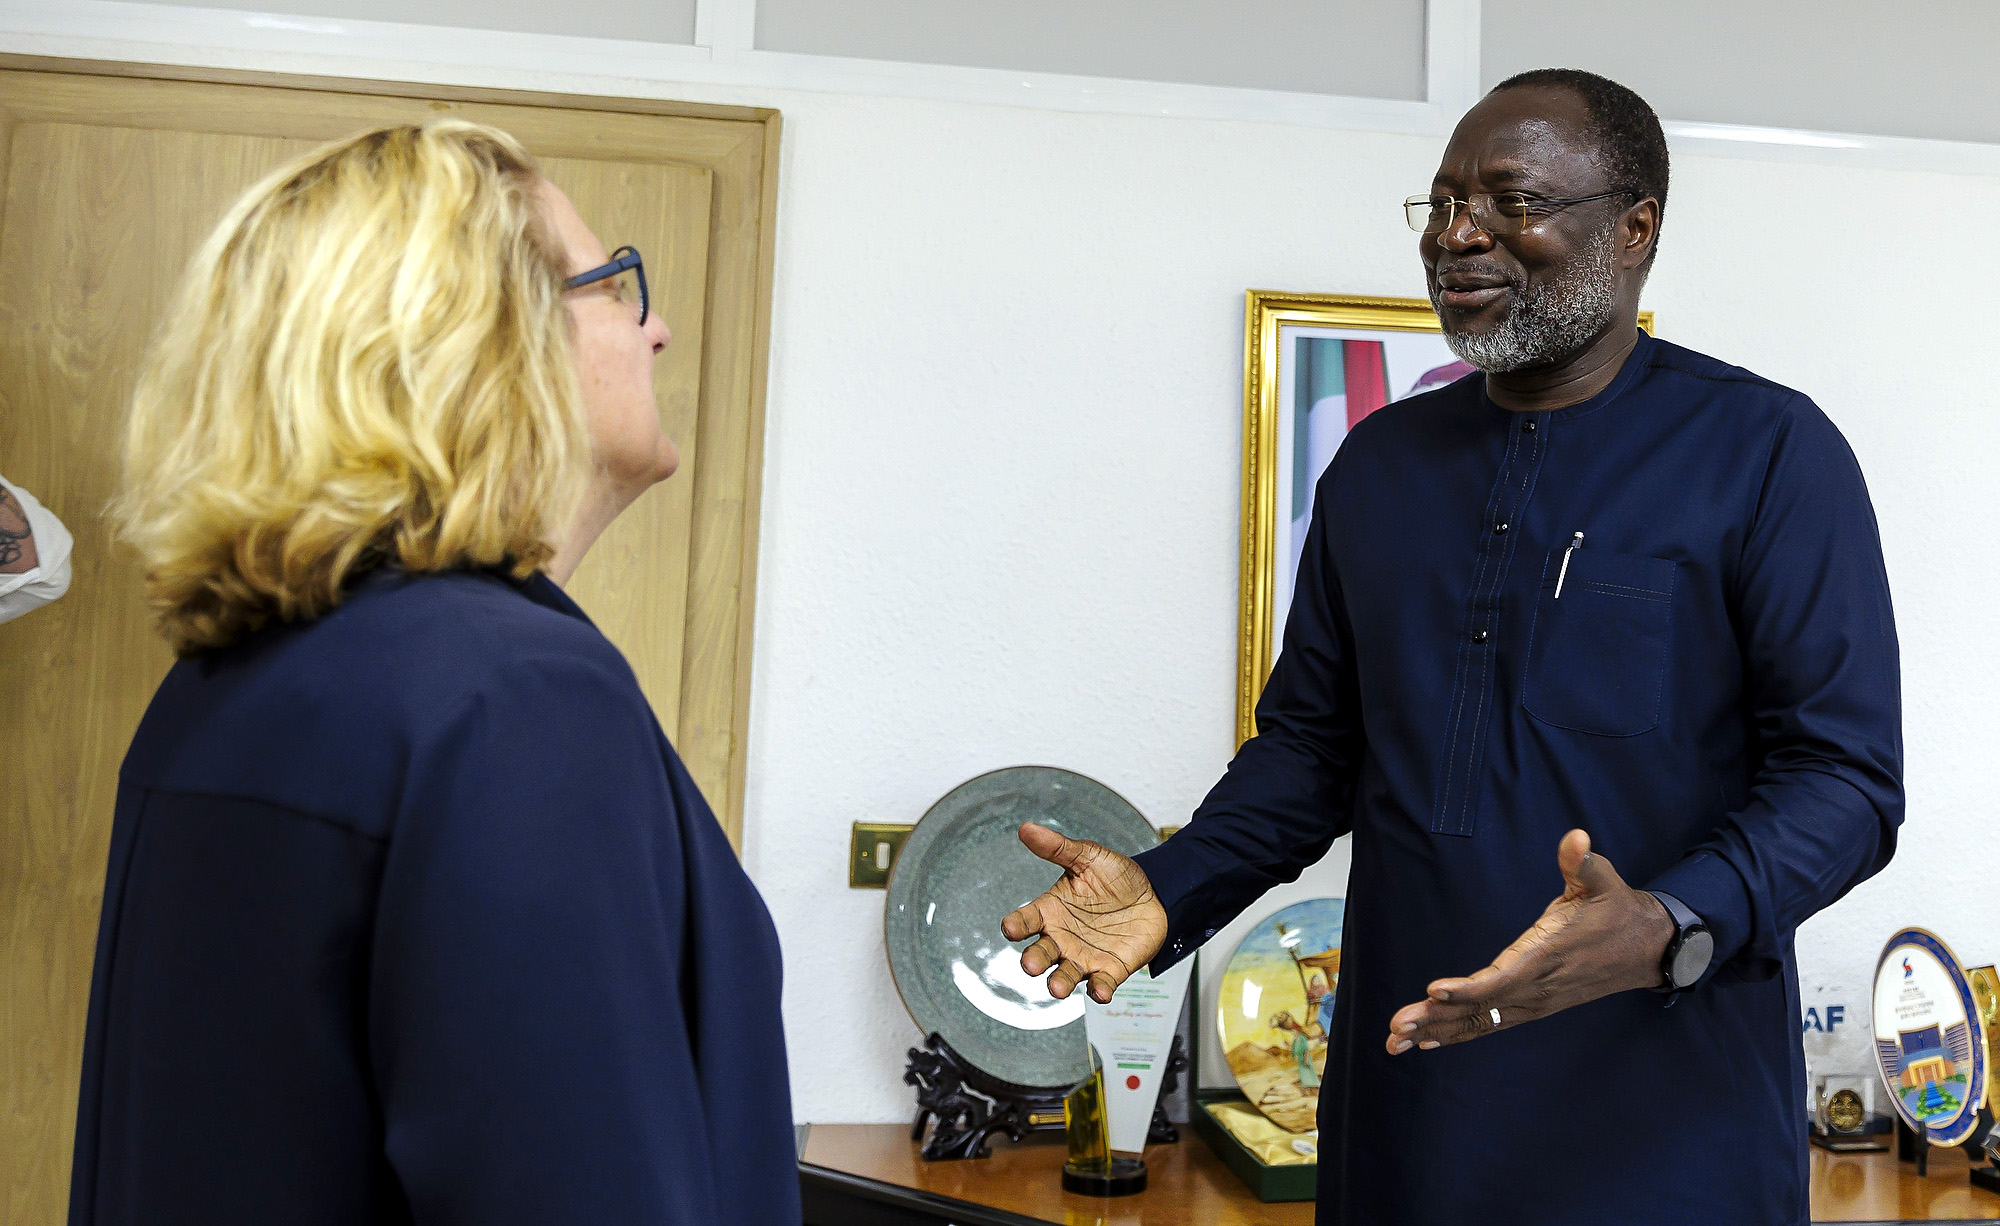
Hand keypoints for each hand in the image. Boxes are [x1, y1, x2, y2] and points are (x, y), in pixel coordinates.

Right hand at [1001, 822, 1167, 1004]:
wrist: (1155, 892)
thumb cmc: (1115, 875)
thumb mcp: (1087, 856)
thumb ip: (1058, 848)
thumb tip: (1026, 827)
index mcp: (1050, 910)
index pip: (1025, 920)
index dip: (1015, 925)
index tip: (1010, 928)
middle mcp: (1062, 938)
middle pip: (1040, 954)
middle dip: (1034, 961)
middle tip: (1031, 965)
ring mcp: (1084, 956)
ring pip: (1065, 975)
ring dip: (1059, 983)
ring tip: (1056, 988)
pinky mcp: (1110, 970)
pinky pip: (1101, 984)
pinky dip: (1099, 991)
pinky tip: (1099, 991)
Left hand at [1385, 829, 1672, 1053]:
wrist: (1648, 947)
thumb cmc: (1616, 910)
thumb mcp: (1603, 880)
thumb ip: (1583, 863)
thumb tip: (1576, 839)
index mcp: (1546, 955)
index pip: (1502, 978)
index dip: (1468, 988)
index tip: (1434, 990)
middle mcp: (1537, 986)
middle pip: (1481, 1007)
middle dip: (1437, 1017)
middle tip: (1397, 1028)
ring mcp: (1535, 1001)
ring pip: (1481, 1021)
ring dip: (1439, 1031)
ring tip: (1396, 1041)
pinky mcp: (1534, 1006)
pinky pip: (1492, 1024)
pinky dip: (1460, 1032)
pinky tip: (1428, 1042)